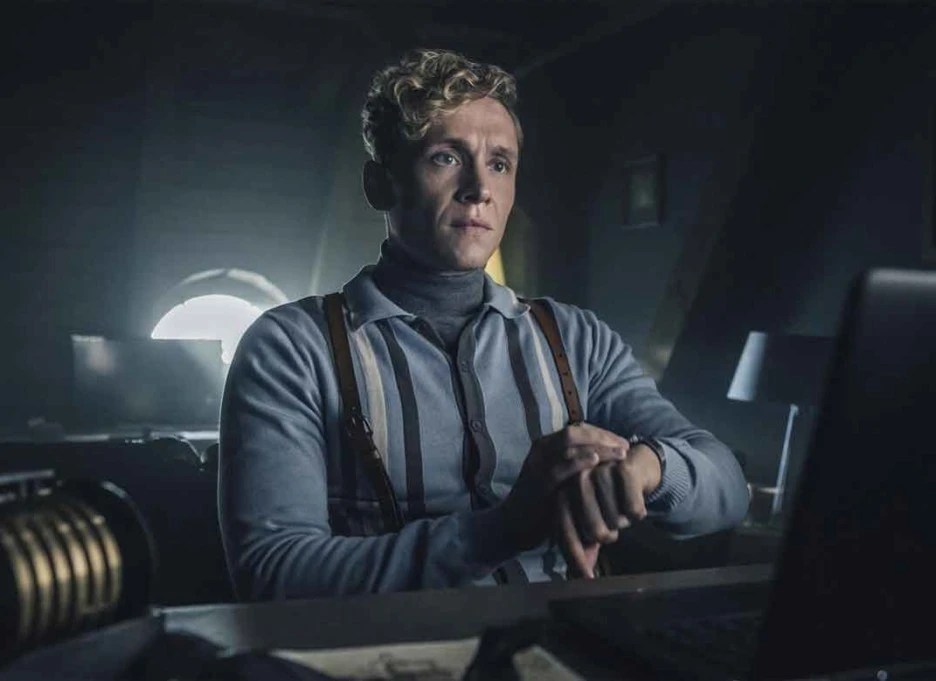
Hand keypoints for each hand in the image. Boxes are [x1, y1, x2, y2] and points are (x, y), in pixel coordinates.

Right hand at [498, 423, 629, 552]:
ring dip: (599, 446)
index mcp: (546, 445)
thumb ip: (576, 466)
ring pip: (570, 444)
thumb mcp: (560, 478)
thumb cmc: (542, 503)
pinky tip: (597, 461)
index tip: (622, 444)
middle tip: (625, 448)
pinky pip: (560, 467)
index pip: (578, 430)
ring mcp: (538, 464)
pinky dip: (579, 461)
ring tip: (620, 453)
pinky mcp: (538, 482)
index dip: (602, 434)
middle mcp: (541, 450)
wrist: (513, 526)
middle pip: (576, 432)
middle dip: (604, 437)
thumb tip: (606, 458)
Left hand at [556, 443, 662, 578]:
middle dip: (608, 535)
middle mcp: (576, 480)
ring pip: (616, 522)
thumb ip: (584, 545)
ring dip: (623, 522)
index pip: (564, 530)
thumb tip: (580, 575)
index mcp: (562, 493)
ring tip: (620, 507)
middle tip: (612, 523)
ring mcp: (599, 471)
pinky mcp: (622, 467)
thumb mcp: (591, 521)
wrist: (632, 467)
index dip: (575, 556)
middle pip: (595, 532)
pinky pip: (633, 510)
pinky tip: (635, 499)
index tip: (587, 577)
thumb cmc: (606, 498)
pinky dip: (638, 512)